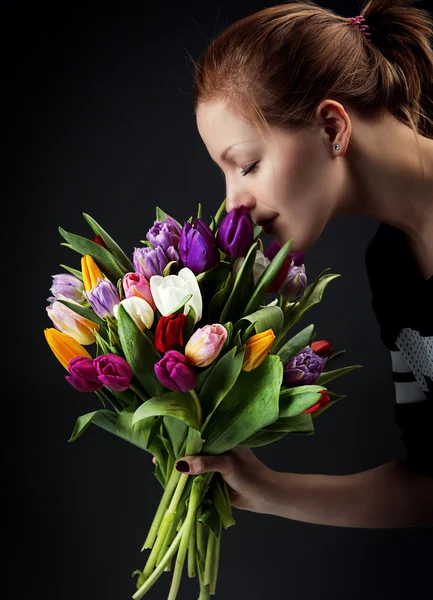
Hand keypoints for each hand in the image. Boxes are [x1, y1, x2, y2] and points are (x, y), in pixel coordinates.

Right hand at [151, 447, 274, 513]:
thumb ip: (206, 463)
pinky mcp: (209, 480)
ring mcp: (211, 464)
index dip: (180, 435)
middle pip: (190, 449)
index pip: (196, 432)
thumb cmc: (250, 474)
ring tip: (158, 469)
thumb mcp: (227, 464)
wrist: (262, 497)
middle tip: (156, 458)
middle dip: (174, 453)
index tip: (163, 439)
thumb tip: (181, 465)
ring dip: (177, 469)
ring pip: (190, 465)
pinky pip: (192, 479)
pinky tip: (170, 483)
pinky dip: (183, 481)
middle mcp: (214, 448)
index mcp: (220, 437)